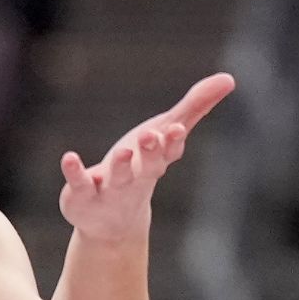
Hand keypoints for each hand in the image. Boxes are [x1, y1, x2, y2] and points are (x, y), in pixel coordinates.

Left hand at [58, 73, 235, 243]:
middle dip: (152, 152)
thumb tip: (229, 78)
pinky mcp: (82, 195)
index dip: (172, 141)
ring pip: (120, 178)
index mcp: (156, 162)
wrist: (111, 222)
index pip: (169, 151)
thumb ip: (194, 107)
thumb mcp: (163, 135)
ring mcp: (110, 189)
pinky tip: (69, 158)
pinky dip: (75, 172)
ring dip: (122, 166)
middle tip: (151, 135)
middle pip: (148, 166)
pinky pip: (79, 184)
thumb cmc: (141, 167)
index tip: (176, 128)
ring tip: (124, 153)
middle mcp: (137, 177)